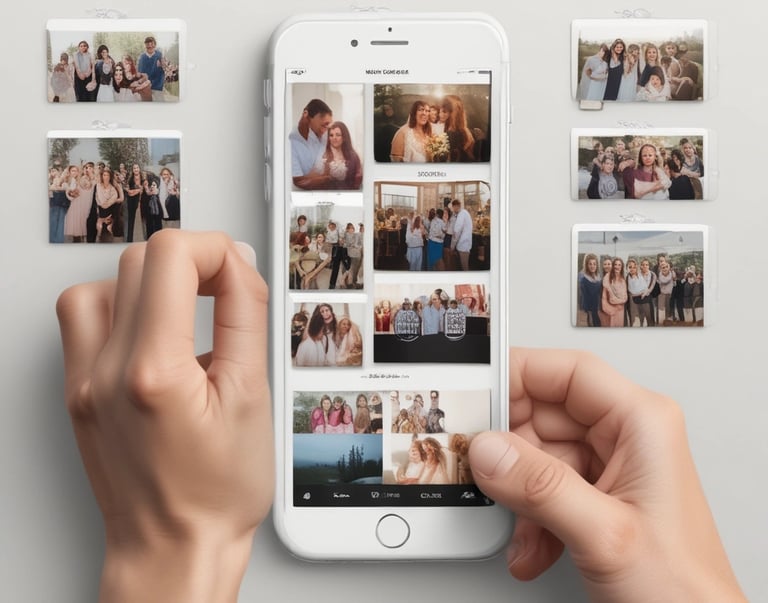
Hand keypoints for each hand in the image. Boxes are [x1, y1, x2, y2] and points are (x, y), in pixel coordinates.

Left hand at [56, 231, 272, 601]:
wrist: (173, 546)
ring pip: (99, 285)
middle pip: (137, 262)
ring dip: (147, 281)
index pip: (170, 258)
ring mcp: (83, 382)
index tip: (237, 269)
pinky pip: (83, 322)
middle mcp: (105, 372)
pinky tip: (153, 332)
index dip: (214, 249)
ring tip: (183, 306)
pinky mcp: (77, 392)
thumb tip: (238, 266)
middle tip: (222, 286)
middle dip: (191, 260)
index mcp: (154, 372)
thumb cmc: (215, 493)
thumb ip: (245, 315)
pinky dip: (120, 309)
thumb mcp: (252, 395)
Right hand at [469, 348, 744, 601]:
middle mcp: (625, 437)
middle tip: (479, 468)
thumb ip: (541, 487)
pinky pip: (540, 486)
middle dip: (508, 450)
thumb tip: (488, 449)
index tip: (477, 392)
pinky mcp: (592, 495)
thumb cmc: (684, 591)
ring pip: (535, 453)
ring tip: (519, 524)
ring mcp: (608, 467)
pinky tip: (531, 544)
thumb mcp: (606, 534)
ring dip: (516, 493)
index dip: (519, 374)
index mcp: (641, 423)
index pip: (569, 373)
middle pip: (543, 413)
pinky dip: (526, 517)